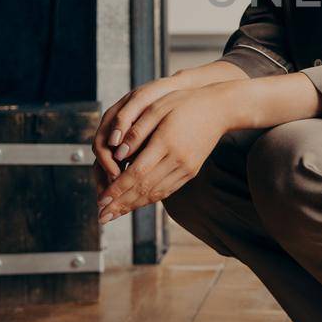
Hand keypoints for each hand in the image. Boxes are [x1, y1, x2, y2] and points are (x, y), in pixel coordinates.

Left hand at [96, 85, 231, 223]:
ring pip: (156, 193)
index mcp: (166, 143)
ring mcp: (186, 168)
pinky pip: (167, 190)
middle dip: (121, 204)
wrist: (219, 109)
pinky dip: (149, 199)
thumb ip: (136, 131)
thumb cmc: (184, 103)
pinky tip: (136, 204)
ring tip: (114, 215)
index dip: (117, 189)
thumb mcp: (157, 108)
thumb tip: (117, 154)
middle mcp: (177, 160)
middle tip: (102, 217)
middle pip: (144, 188)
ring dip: (133, 206)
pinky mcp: (191, 171)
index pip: (137, 173)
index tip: (101, 201)